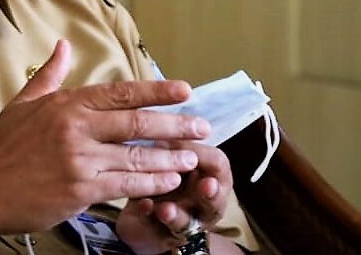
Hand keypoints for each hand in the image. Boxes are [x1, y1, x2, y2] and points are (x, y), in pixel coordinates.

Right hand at [0, 39, 210, 235]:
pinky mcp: (80, 190)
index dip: (157, 91)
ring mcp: (79, 160)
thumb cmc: (0, 149)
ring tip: (193, 157)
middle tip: (202, 126)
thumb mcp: (22, 103)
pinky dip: (151, 183)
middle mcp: (76, 128)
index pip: (122, 92)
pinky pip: (126, 185)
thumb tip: (62, 44)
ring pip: (137, 157)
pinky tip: (169, 182)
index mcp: (67, 103)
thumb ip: (50, 75)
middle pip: (138, 124)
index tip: (185, 90)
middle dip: (176, 125)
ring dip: (170, 158)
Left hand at [115, 142, 232, 253]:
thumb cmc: (164, 177)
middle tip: (207, 184)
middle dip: (211, 193)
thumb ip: (174, 146)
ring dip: (177, 214)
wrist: (143, 214)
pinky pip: (157, 231)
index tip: (187, 143)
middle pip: (215, 200)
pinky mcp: (162, 238)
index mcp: (210, 178)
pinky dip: (149, 218)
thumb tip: (167, 122)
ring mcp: (186, 225)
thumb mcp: (172, 157)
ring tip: (166, 208)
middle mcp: (204, 205)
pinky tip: (142, 207)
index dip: (205, 154)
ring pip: (187, 223)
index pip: (218, 164)